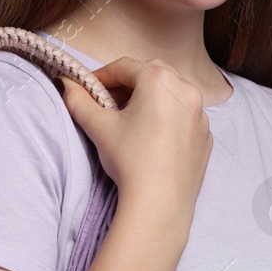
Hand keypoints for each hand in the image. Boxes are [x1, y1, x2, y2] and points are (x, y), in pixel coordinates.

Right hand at [57, 57, 212, 235]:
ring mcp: (200, 114)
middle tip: (108, 104)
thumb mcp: (98, 127)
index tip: (89, 88)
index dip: (102, 75)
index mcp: (160, 81)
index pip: (125, 67)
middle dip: (128, 85)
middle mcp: (186, 90)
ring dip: (149, 100)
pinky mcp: (205, 136)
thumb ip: (78, 100)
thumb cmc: (130, 160)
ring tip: (131, 121)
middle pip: (151, 75)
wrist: (159, 203)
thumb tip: (65, 84)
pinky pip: (184, 117)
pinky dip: (168, 119)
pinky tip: (152, 139)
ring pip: (170, 95)